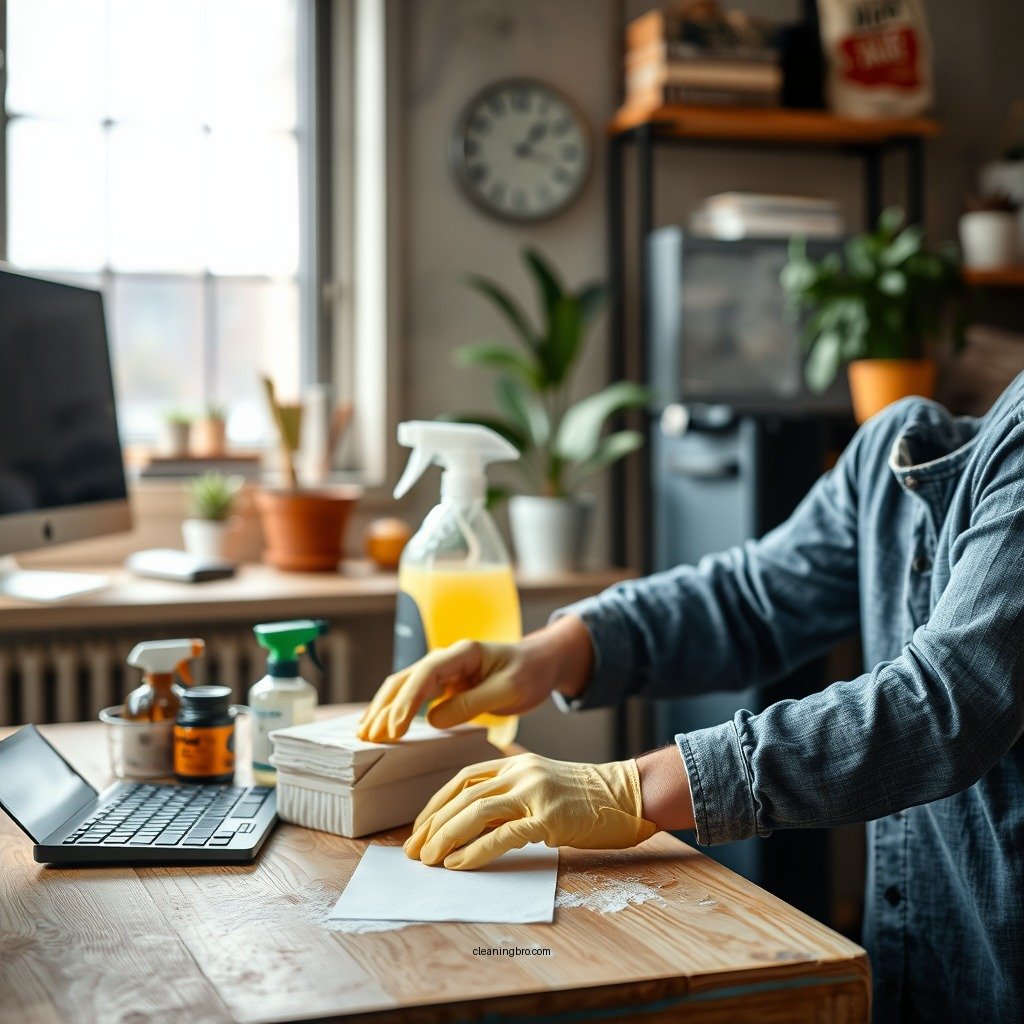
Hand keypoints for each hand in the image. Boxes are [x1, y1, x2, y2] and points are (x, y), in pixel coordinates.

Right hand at [356, 615, 592, 742]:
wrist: (541, 664)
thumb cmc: (530, 672)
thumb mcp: (509, 689)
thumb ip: (473, 703)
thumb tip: (432, 720)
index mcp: (463, 652)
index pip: (426, 674)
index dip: (408, 701)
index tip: (396, 728)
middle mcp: (447, 658)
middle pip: (405, 679)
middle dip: (384, 707)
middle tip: (368, 737)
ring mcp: (443, 672)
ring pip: (404, 688)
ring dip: (383, 709)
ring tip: (364, 734)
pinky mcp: (444, 686)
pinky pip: (414, 696)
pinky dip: (395, 711)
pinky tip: (382, 726)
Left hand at [404, 752, 657, 869]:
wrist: (631, 794)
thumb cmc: (588, 798)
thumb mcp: (543, 785)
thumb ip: (511, 797)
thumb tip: (471, 827)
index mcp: (516, 763)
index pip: (462, 780)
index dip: (435, 805)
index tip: (419, 830)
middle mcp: (521, 772)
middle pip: (462, 796)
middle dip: (432, 825)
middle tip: (414, 851)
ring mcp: (535, 792)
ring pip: (476, 811)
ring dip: (445, 837)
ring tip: (429, 860)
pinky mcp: (550, 817)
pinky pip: (503, 835)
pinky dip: (475, 851)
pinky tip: (458, 864)